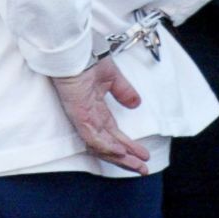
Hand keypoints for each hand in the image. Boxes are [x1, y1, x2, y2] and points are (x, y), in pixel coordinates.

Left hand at [51, 58, 148, 173]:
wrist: (75, 48)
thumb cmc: (87, 56)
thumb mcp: (112, 76)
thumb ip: (123, 91)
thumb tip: (136, 103)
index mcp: (96, 107)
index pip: (113, 133)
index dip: (128, 146)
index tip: (143, 155)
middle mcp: (89, 115)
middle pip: (109, 145)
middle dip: (127, 158)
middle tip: (143, 169)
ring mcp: (83, 117)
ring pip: (101, 146)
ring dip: (119, 157)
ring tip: (136, 165)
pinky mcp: (78, 114)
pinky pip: (92, 136)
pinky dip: (106, 146)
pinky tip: (120, 152)